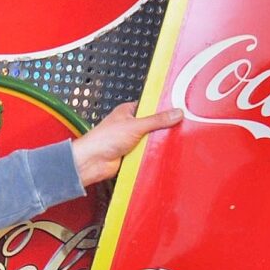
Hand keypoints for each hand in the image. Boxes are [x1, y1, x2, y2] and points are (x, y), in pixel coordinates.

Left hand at [69, 101, 183, 185]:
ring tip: (168, 142)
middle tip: (177, 128)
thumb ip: (157, 120)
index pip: (150, 106)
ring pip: (151, 140)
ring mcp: (131, 140)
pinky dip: (151, 154)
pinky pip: (147, 153)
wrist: (92, 162)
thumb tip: (175, 113)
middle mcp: (130, 125)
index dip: (163, 109)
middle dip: (161, 129)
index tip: (178, 111)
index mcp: (128, 111)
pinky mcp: (132, 154)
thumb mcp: (135, 125)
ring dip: (156, 144)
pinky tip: (158, 154)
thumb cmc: (102, 140)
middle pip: (153, 125)